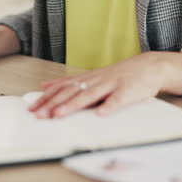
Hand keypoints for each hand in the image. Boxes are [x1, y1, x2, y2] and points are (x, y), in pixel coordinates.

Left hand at [29, 52, 177, 117]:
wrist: (149, 66)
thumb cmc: (119, 75)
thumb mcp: (90, 76)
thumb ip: (69, 82)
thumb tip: (45, 86)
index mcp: (86, 79)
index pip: (61, 88)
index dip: (46, 98)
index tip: (32, 108)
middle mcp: (95, 80)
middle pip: (71, 92)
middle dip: (53, 104)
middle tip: (39, 114)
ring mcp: (111, 85)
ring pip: (90, 95)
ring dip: (73, 105)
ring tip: (59, 114)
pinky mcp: (128, 91)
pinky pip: (118, 100)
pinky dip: (109, 106)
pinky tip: (100, 115)